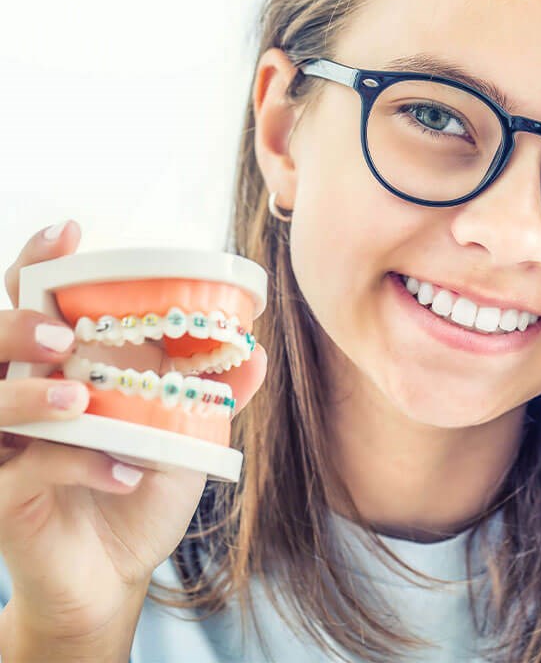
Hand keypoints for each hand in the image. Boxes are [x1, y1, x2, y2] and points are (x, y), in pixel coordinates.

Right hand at [0, 221, 267, 641]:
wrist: (117, 567)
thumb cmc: (142, 483)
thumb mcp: (184, 434)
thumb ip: (210, 391)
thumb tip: (256, 354)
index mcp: (64, 365)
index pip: (34, 299)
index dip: (40, 261)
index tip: (70, 233)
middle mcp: (24, 393)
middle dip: (18, 326)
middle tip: (62, 336)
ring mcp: (7, 444)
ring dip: (30, 395)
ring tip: (78, 400)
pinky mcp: (3, 495)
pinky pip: (24, 467)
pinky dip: (78, 464)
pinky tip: (126, 473)